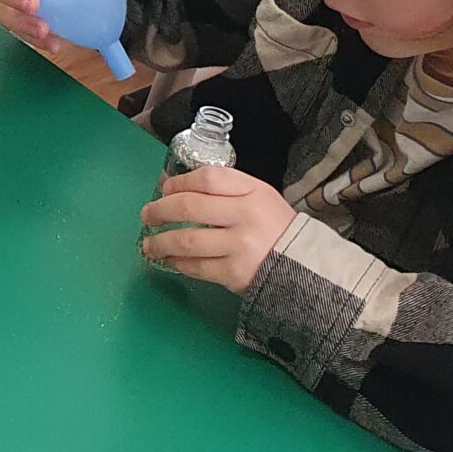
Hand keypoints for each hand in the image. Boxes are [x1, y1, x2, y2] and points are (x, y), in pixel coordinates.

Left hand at [140, 167, 294, 292]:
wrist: (305, 266)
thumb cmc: (274, 228)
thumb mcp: (259, 197)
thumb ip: (224, 191)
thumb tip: (173, 190)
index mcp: (254, 192)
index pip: (208, 178)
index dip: (180, 182)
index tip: (165, 189)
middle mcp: (246, 216)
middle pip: (190, 207)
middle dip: (160, 210)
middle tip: (147, 215)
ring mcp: (240, 246)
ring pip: (186, 241)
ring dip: (160, 242)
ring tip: (150, 244)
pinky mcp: (234, 273)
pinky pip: (195, 267)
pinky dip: (177, 263)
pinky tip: (169, 260)